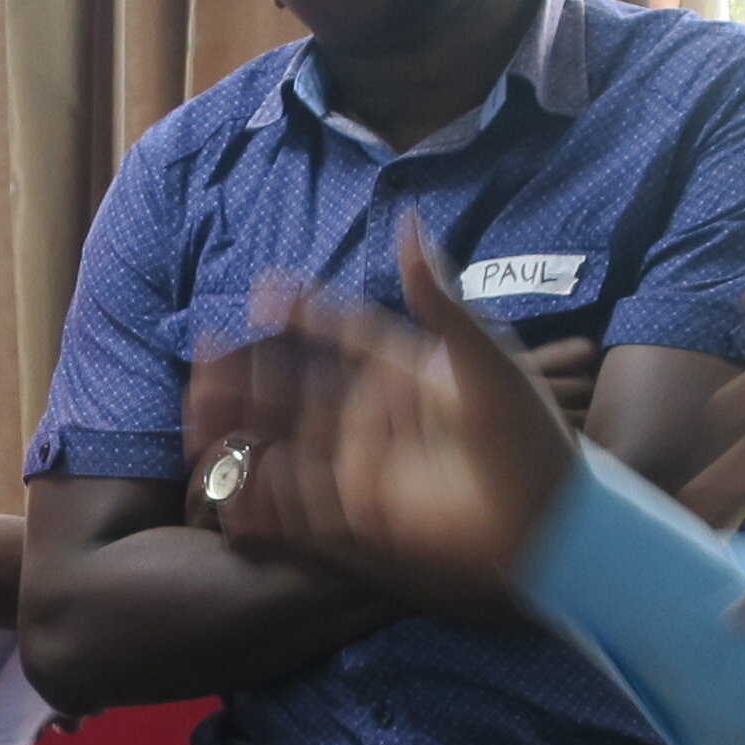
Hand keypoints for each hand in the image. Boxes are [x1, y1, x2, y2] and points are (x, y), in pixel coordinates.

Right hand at [188, 223, 609, 621]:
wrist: (549, 522)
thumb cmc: (528, 437)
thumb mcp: (485, 358)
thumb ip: (438, 297)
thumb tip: (408, 222)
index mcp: (403, 373)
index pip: (342, 333)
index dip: (304, 313)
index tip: (264, 292)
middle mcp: (374, 418)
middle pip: (297, 388)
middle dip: (248, 374)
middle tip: (204, 356)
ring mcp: (362, 467)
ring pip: (285, 440)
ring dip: (241, 427)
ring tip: (196, 413)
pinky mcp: (359, 518)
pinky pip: (295, 503)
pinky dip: (257, 495)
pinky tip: (224, 484)